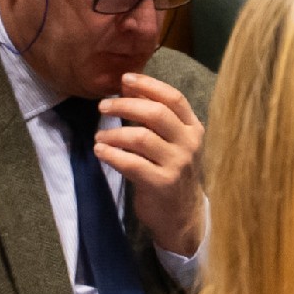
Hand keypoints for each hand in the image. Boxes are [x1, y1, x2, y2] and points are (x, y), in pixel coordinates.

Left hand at [95, 73, 205, 256]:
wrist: (183, 215)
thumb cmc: (173, 172)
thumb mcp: (174, 143)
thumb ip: (157, 118)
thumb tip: (128, 87)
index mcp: (194, 128)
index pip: (173, 98)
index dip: (148, 85)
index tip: (125, 79)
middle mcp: (189, 143)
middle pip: (156, 113)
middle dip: (125, 105)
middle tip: (103, 106)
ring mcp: (177, 164)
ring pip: (141, 138)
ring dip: (114, 133)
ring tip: (99, 136)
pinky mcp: (161, 183)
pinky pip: (131, 163)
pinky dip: (112, 155)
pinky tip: (100, 152)